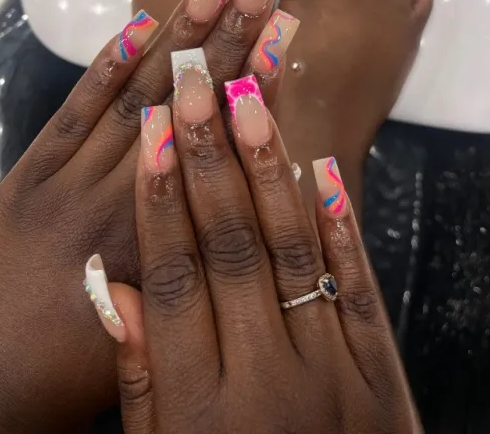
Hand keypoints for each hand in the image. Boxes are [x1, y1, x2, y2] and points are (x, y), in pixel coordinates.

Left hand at [0, 0, 291, 432]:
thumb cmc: (91, 365)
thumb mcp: (174, 330)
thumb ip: (214, 260)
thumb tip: (263, 197)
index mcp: (174, 244)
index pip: (227, 147)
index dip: (257, 84)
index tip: (284, 32)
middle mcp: (129, 203)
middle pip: (190, 106)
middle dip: (229, 37)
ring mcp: (74, 184)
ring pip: (140, 96)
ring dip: (179, 36)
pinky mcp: (33, 178)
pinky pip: (76, 112)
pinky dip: (108, 66)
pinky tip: (140, 24)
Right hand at [97, 53, 421, 432]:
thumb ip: (139, 381)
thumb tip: (110, 290)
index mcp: (201, 407)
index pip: (172, 280)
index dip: (159, 201)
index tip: (150, 136)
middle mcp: (265, 380)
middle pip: (230, 249)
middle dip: (210, 159)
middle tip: (197, 86)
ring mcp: (331, 374)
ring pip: (294, 251)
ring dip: (269, 170)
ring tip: (250, 100)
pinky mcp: (379, 375)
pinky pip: (358, 287)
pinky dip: (339, 225)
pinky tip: (321, 169)